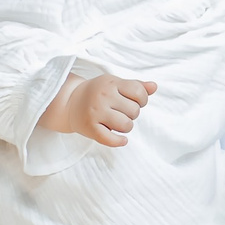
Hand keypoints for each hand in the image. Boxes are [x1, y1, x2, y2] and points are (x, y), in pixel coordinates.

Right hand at [41, 73, 155, 146]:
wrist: (69, 102)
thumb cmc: (98, 92)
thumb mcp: (115, 84)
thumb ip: (136, 85)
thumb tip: (154, 87)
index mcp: (111, 83)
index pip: (139, 93)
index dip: (142, 100)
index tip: (134, 102)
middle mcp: (103, 96)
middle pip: (134, 111)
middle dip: (132, 114)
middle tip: (121, 112)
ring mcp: (95, 112)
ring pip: (126, 125)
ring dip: (126, 127)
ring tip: (117, 122)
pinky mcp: (89, 128)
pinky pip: (111, 140)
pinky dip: (119, 141)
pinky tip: (122, 140)